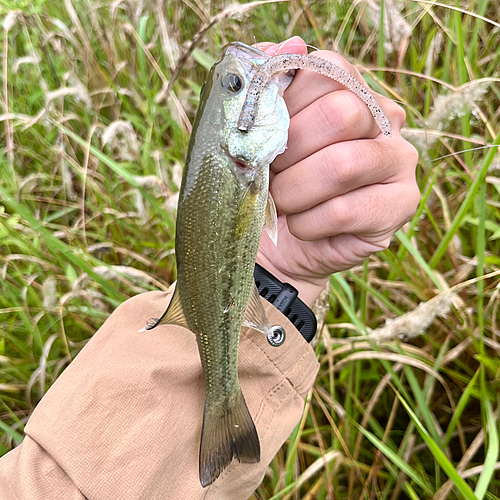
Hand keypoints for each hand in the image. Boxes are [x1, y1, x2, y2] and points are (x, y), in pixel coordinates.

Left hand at [255, 37, 418, 305]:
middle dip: (288, 153)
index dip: (281, 106)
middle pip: (339, 113)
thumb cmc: (271, 184)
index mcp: (350, 90)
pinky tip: (302, 226)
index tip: (263, 138)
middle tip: (271, 176)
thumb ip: (267, 88)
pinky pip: (344, 211)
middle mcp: (384, 117)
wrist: (281, 241)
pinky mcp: (401, 205)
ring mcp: (399, 160)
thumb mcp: (257, 136)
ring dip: (294, 191)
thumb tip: (286, 44)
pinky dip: (307, 223)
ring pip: (341, 165)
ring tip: (283, 204)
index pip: (323, 70)